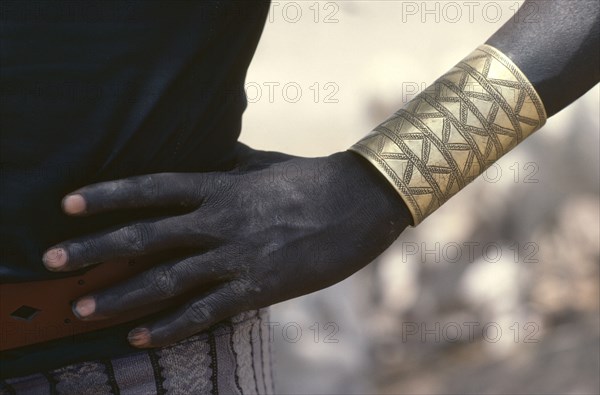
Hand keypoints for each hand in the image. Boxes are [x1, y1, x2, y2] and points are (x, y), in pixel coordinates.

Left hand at [42, 144, 410, 347]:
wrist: (361, 202)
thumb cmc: (312, 179)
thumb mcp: (265, 164)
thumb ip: (230, 162)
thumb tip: (209, 152)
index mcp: (221, 186)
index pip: (153, 187)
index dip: (108, 195)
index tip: (68, 204)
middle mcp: (220, 220)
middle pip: (147, 235)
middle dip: (95, 249)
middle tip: (52, 261)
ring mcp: (238, 255)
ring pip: (167, 278)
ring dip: (121, 296)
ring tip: (82, 309)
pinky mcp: (259, 286)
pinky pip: (206, 310)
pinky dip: (170, 325)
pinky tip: (139, 336)